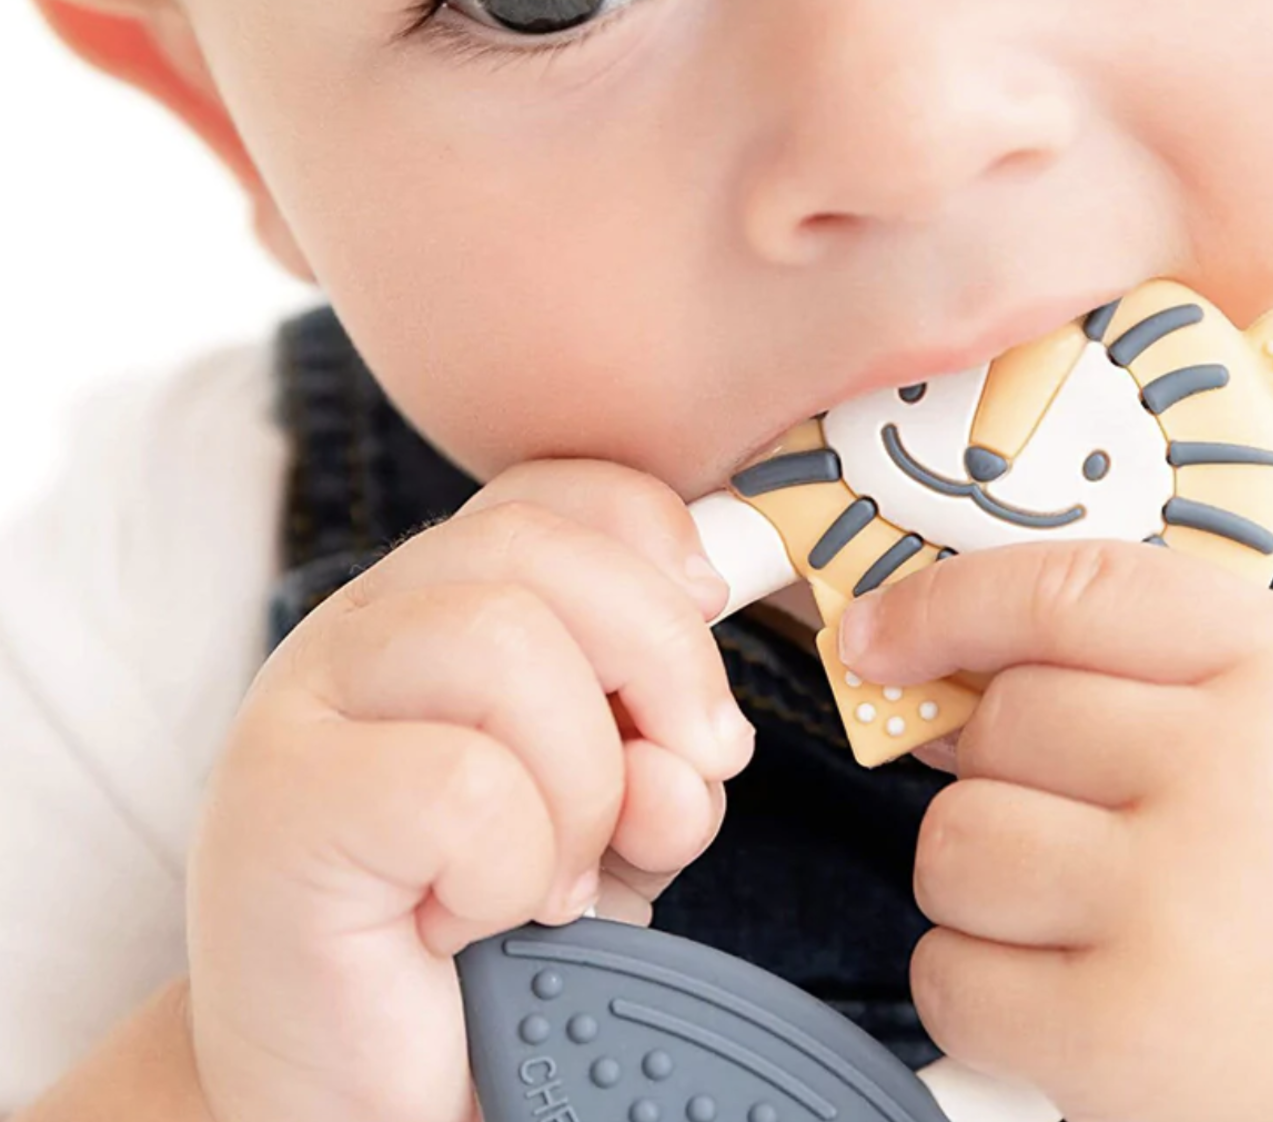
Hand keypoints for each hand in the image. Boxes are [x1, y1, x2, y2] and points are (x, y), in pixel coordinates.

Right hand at [186, 459, 753, 1121]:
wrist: (347, 1087)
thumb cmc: (479, 933)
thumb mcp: (608, 819)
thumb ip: (663, 760)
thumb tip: (698, 747)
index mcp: (440, 603)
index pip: (549, 489)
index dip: (650, 530)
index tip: (712, 609)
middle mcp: (362, 627)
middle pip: (537, 548)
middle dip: (659, 655)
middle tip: (686, 778)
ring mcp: (302, 704)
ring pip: (501, 643)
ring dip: (580, 782)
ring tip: (550, 880)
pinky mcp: (281, 805)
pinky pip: (459, 782)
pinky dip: (510, 864)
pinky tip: (472, 917)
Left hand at [835, 538, 1272, 1121]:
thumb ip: (1138, 651)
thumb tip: (930, 660)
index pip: (1065, 590)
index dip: (944, 603)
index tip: (876, 633)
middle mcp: (1237, 777)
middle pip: (998, 722)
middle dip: (999, 766)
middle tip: (1076, 813)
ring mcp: (1180, 913)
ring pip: (954, 842)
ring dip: (981, 874)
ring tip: (1075, 902)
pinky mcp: (1127, 1045)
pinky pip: (949, 975)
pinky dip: (978, 982)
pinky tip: (1062, 984)